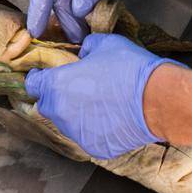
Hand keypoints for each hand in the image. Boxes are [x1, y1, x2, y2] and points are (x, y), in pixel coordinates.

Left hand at [24, 34, 179, 158]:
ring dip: (76, 113)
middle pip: (48, 105)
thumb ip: (85, 49)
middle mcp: (60, 112)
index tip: (46, 75)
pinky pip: (88, 136)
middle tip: (78, 88)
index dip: (39, 77)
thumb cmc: (129, 69)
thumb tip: (82, 55)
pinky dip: (95, 128)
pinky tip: (112, 118)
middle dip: (57, 96)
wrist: (159, 100)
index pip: (33, 83)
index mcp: (56, 85)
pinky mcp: (95, 148)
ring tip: (100, 103)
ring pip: (68, 123)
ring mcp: (77, 133)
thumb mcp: (104, 44)